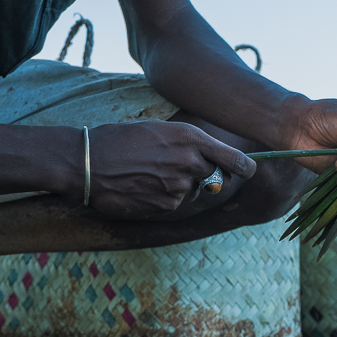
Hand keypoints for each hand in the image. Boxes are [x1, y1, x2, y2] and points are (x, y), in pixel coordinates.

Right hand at [85, 120, 255, 218]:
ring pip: (192, 191)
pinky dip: (163, 198)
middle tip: (173, 167)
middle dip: (202, 174)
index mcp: (190, 138)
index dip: (245, 167)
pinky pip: (175, 204)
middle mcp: (190, 162)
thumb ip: (187, 144)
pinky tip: (141, 187)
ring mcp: (179, 187)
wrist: (87, 163)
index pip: (234, 159)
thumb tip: (206, 158)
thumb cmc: (119, 139)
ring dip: (179, 186)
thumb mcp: (158, 130)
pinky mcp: (166, 206)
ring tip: (148, 174)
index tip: (250, 171)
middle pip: (214, 176)